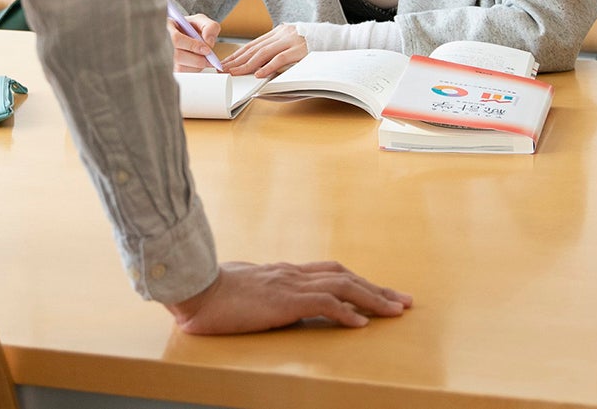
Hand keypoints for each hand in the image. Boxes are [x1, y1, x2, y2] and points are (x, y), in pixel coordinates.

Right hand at [165, 260, 411, 334]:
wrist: (193, 290)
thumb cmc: (210, 293)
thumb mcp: (243, 290)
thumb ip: (262, 293)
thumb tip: (271, 302)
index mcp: (283, 273)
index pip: (330, 273)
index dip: (358, 283)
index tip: (379, 294)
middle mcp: (291, 273)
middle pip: (345, 276)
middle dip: (377, 289)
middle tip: (403, 301)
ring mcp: (289, 284)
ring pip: (343, 286)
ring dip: (373, 298)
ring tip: (395, 312)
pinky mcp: (284, 300)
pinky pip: (324, 304)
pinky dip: (346, 312)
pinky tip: (361, 324)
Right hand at [168, 13, 222, 71]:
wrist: (185, 38)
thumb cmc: (190, 29)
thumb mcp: (201, 21)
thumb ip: (209, 27)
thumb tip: (209, 42)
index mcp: (167, 27)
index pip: (176, 39)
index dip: (193, 46)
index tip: (207, 50)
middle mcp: (161, 43)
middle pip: (178, 56)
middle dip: (197, 59)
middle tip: (208, 57)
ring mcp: (163, 58)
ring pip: (180, 68)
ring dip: (196, 65)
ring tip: (199, 57)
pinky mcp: (168, 70)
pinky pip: (182, 74)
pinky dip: (192, 70)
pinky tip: (193, 63)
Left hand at [220, 24, 307, 76]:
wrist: (337, 38)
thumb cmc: (314, 44)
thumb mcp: (293, 43)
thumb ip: (278, 50)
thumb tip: (261, 66)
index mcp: (279, 31)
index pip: (253, 44)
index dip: (237, 54)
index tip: (226, 63)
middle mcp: (282, 34)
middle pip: (254, 48)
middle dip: (237, 60)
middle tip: (224, 69)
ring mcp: (291, 41)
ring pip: (263, 53)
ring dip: (247, 64)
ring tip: (235, 73)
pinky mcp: (300, 50)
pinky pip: (280, 59)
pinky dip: (268, 67)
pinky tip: (258, 74)